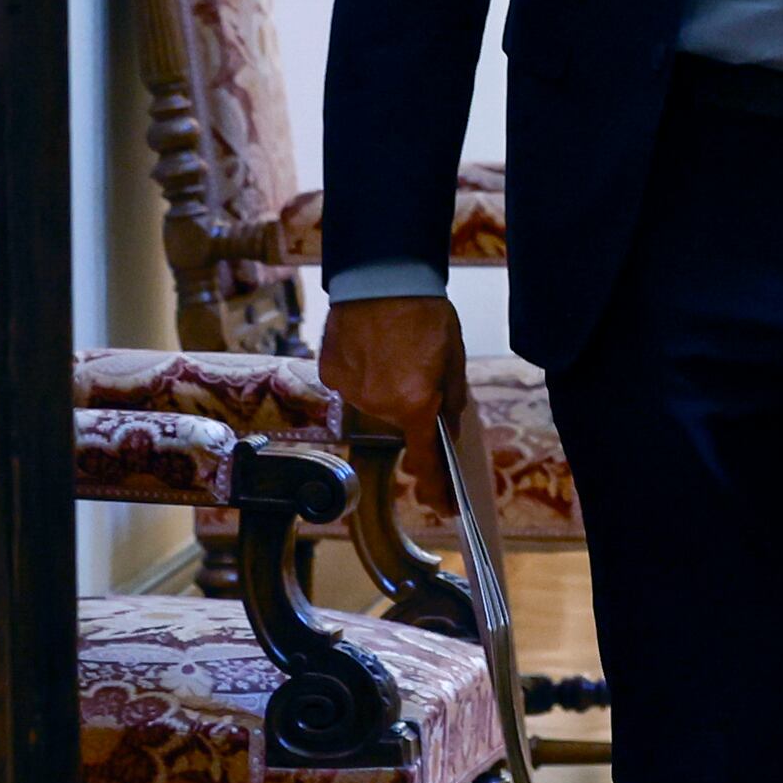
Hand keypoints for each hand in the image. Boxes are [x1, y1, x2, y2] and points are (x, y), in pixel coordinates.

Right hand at [318, 294, 470, 513]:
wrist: (380, 275)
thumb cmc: (425, 312)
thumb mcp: (453, 358)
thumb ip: (450, 399)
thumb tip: (446, 427)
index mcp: (415, 405)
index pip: (426, 459)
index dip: (435, 487)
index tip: (442, 506)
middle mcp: (378, 406)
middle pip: (399, 420)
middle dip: (411, 401)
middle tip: (417, 363)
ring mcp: (350, 391)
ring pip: (374, 401)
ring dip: (385, 384)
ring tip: (391, 347)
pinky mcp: (330, 373)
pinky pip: (351, 383)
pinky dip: (362, 371)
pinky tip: (370, 345)